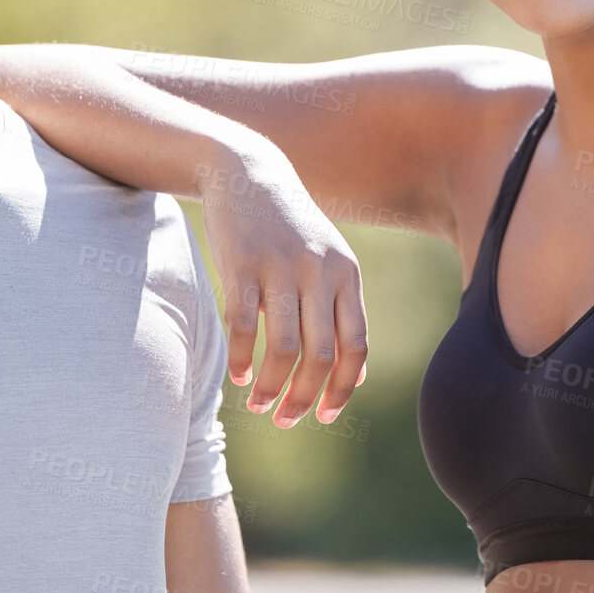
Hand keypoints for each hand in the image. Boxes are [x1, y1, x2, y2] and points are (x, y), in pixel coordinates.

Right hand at [196, 143, 368, 428]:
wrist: (248, 172)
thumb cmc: (290, 229)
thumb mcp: (329, 263)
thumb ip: (343, 314)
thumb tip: (356, 376)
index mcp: (347, 275)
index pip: (357, 346)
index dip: (342, 388)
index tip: (325, 417)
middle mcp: (320, 271)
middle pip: (321, 356)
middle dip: (305, 398)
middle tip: (286, 420)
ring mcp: (281, 266)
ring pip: (284, 348)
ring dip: (271, 386)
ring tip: (258, 404)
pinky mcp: (242, 263)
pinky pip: (244, 325)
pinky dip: (241, 358)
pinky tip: (236, 375)